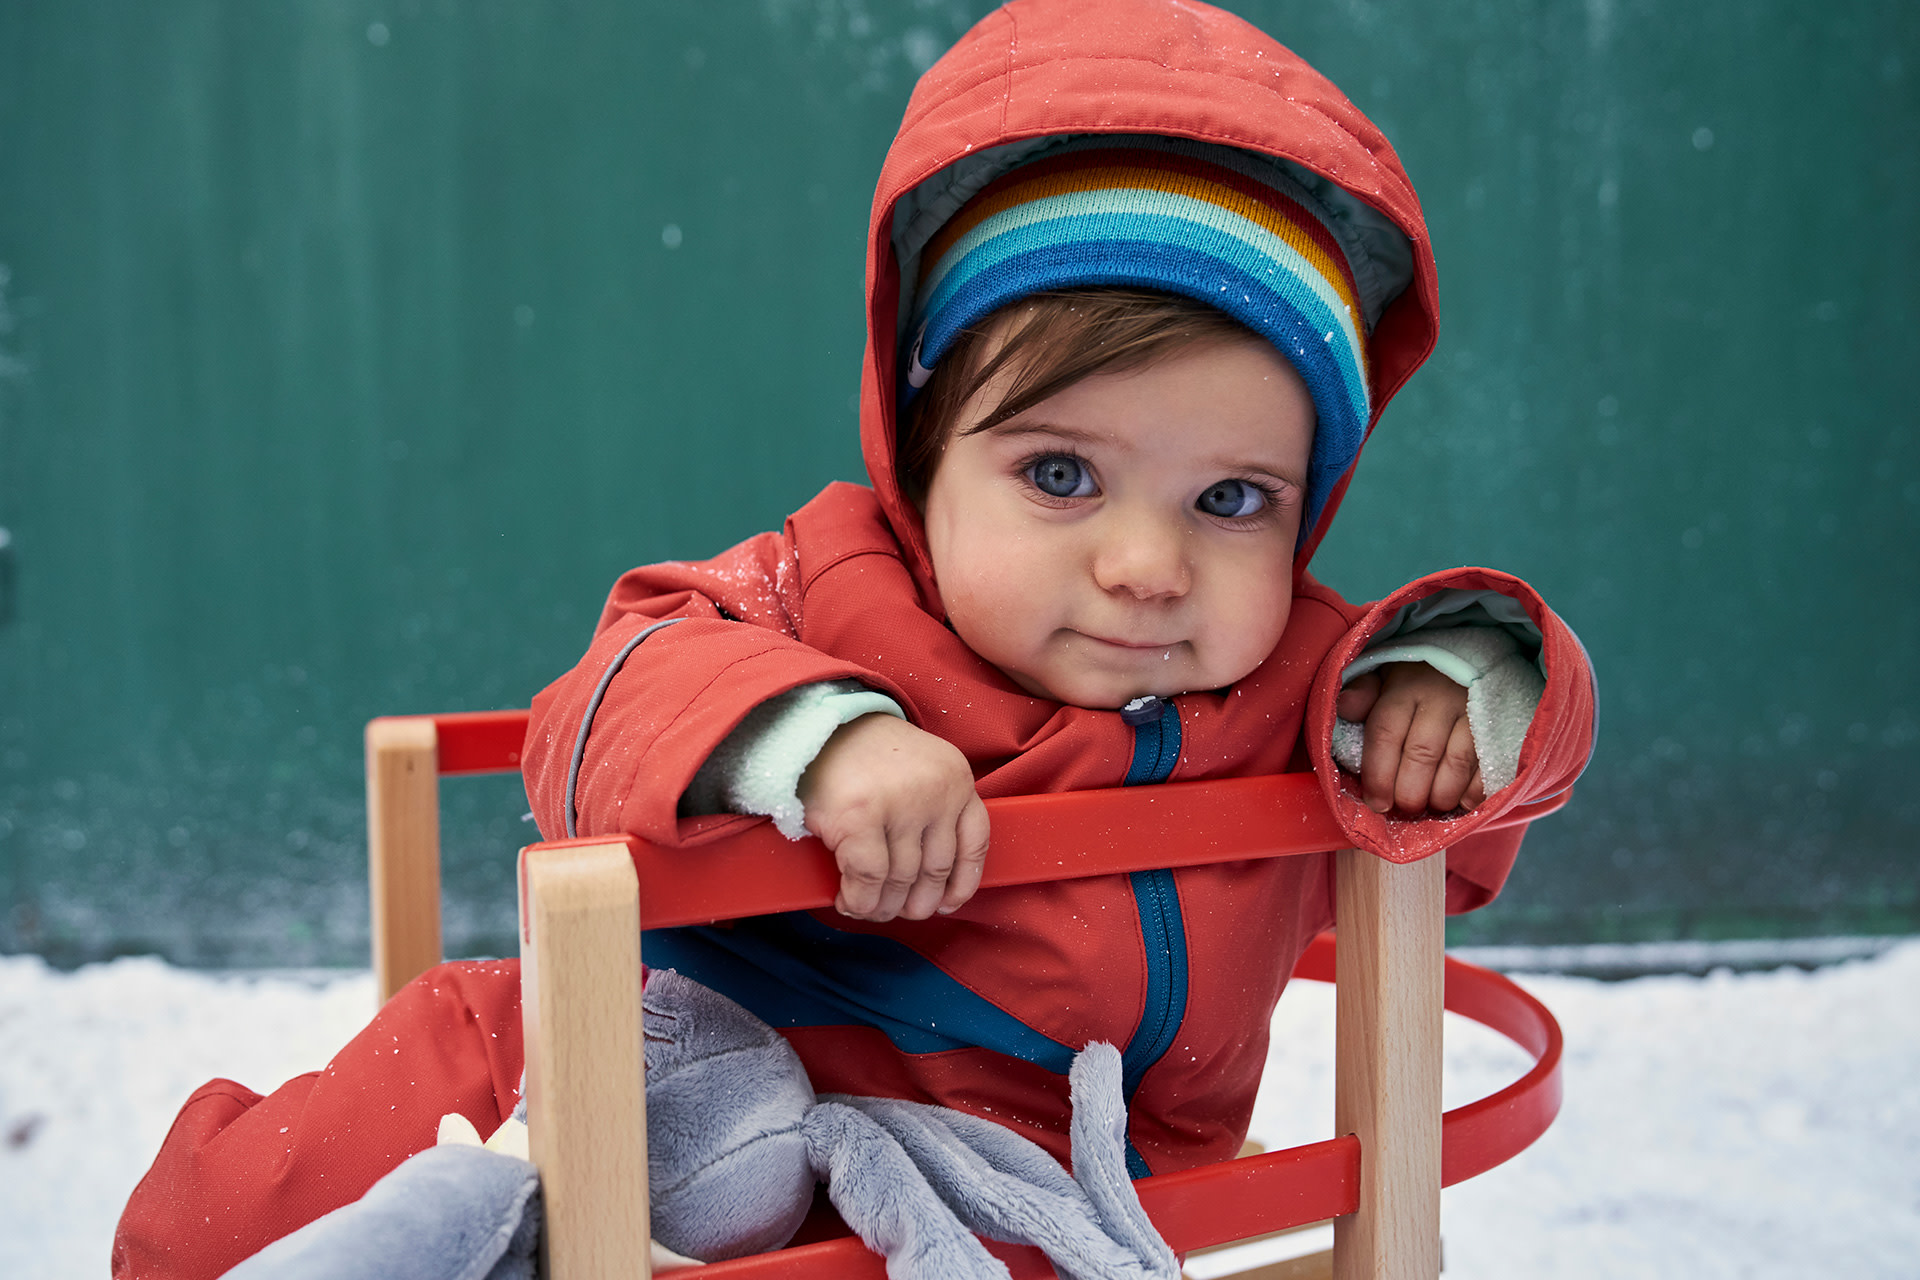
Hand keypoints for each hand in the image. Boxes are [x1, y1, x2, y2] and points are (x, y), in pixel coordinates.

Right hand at [797, 714, 989, 921]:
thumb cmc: (865, 755)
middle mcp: (936, 792)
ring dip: (884, 906)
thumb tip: (934, 882)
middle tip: (901, 911)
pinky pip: (868, 879)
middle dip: (917, 902)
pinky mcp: (860, 819)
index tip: (948, 902)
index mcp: (956, 778)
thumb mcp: (921, 771)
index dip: (963, 883)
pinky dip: (859, 899)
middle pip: (936, 869)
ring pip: (902, 880)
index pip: (975, 842)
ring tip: (872, 909)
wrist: (816, 726)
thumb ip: (936, 812)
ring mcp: (899, 805)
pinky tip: (849, 900)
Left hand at [1335, 662, 1483, 814]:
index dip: (1378, 774)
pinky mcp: (1501, 724)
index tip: (1377, 803)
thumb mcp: (1387, 676)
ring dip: (1442, 794)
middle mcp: (1440, 697)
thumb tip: (1344, 706)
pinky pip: (1489, 765)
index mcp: (1405, 687)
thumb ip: (1364, 694)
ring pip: (1457, 762)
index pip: (1385, 732)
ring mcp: (1475, 710)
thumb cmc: (1421, 678)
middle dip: (1410, 791)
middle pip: (1421, 752)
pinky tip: (1463, 802)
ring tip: (1432, 806)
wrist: (1476, 657)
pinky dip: (1475, 791)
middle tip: (1406, 808)